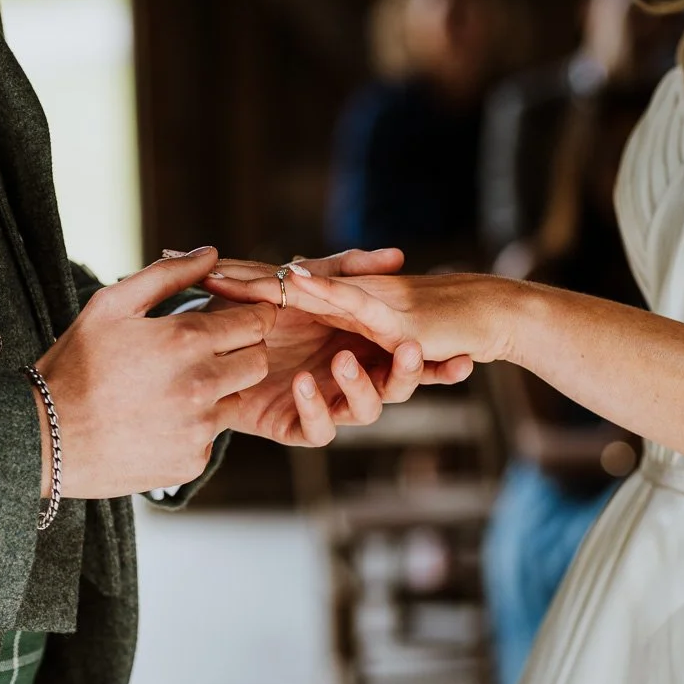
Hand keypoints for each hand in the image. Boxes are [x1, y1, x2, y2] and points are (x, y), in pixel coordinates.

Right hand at [33, 247, 273, 497]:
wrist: (46, 436)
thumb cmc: (76, 363)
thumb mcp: (111, 306)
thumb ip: (167, 275)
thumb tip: (212, 253)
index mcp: (186, 340)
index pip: (256, 322)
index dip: (251, 316)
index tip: (238, 318)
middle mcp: (201, 385)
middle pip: (258, 361)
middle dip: (242, 352)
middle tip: (209, 351)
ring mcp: (199, 428)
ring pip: (237, 399)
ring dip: (218, 390)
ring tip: (173, 388)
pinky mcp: (192, 461)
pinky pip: (211, 436)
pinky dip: (194, 427)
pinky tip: (157, 421)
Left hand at [200, 249, 474, 445]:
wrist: (216, 333)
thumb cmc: (265, 306)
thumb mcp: (308, 282)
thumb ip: (345, 269)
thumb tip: (395, 255)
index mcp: (367, 348)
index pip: (414, 362)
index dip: (445, 367)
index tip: (467, 362)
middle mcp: (353, 378)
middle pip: (397, 386)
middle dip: (411, 372)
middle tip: (412, 350)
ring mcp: (327, 402)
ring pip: (364, 409)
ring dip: (361, 386)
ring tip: (347, 361)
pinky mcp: (295, 424)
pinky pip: (318, 428)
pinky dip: (315, 406)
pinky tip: (306, 382)